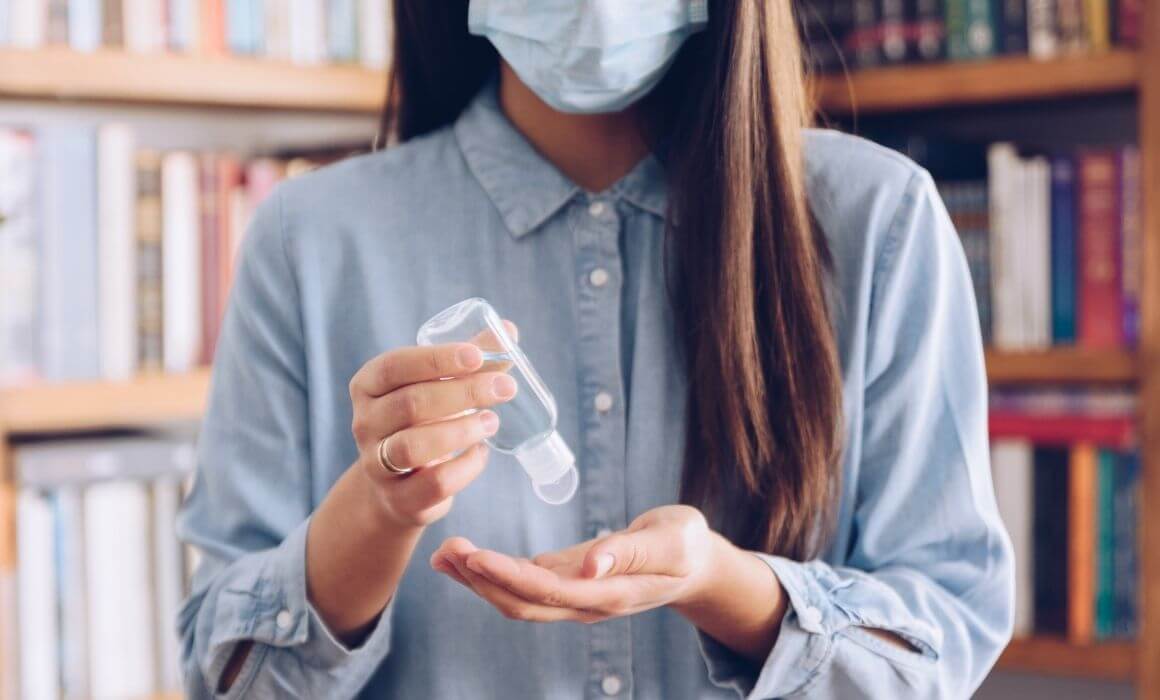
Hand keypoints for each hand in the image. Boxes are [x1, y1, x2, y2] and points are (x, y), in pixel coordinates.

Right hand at [347, 324, 518, 528]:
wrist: (397, 486)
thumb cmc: (422, 421)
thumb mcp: (436, 386)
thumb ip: (469, 359)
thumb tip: (509, 330)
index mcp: (369, 386)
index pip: (395, 365)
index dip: (436, 359)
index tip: (477, 355)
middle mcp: (365, 423)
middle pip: (411, 404)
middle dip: (463, 393)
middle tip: (505, 389)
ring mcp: (377, 464)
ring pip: (414, 446)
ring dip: (460, 431)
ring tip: (492, 421)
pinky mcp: (400, 499)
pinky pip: (435, 483)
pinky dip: (466, 467)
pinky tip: (481, 453)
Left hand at [429, 505, 724, 622]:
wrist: (695, 563)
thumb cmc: (686, 546)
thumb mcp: (671, 541)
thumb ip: (631, 552)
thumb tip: (591, 565)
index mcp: (609, 593)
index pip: (548, 591)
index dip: (508, 577)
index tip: (474, 555)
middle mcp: (585, 602)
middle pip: (522, 602)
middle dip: (480, 580)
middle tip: (446, 550)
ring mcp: (574, 595)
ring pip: (517, 597)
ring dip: (478, 578)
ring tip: (444, 554)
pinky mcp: (568, 580)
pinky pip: (523, 583)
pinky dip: (492, 570)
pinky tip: (466, 556)